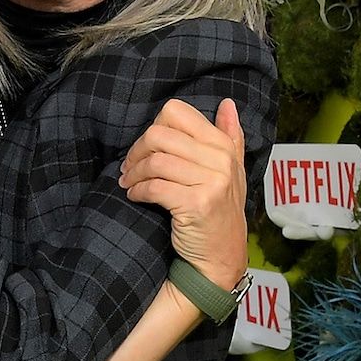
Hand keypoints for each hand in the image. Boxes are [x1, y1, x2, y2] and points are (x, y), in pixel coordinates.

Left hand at [119, 98, 247, 289]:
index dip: (153, 128)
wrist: (220, 257)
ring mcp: (212, 182)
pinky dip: (138, 191)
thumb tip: (226, 103)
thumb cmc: (217, 211)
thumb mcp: (231, 172)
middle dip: (137, 151)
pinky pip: (154, 186)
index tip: (145, 148)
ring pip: (155, 161)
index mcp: (224, 146)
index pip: (176, 112)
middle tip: (129, 168)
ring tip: (129, 183)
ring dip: (133, 173)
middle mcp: (221, 160)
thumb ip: (230, 136)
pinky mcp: (197, 204)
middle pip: (159, 134)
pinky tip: (136, 196)